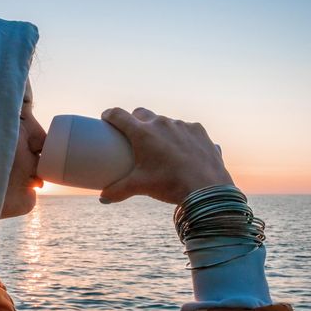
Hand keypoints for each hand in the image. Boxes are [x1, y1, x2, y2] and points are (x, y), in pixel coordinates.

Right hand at [99, 107, 233, 204]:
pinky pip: (186, 129)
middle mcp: (161, 123)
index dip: (110, 115)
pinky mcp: (198, 130)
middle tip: (133, 133)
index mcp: (142, 133)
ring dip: (160, 129)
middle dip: (135, 119)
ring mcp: (181, 125)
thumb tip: (103, 198)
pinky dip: (181, 136)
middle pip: (141, 113)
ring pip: (165, 121)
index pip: (119, 115)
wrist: (206, 189)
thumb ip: (118, 191)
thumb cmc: (169, 185)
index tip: (106, 117)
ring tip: (162, 145)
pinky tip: (183, 150)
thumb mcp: (140, 187)